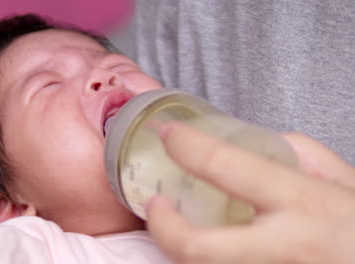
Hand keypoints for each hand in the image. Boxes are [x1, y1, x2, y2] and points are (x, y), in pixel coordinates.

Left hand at [147, 122, 354, 263]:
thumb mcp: (345, 181)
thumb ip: (301, 156)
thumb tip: (257, 144)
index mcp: (302, 202)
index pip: (225, 166)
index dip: (187, 146)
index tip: (169, 134)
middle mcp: (282, 248)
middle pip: (196, 248)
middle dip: (162, 227)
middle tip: (155, 205)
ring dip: (178, 250)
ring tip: (176, 228)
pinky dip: (204, 262)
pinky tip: (208, 249)